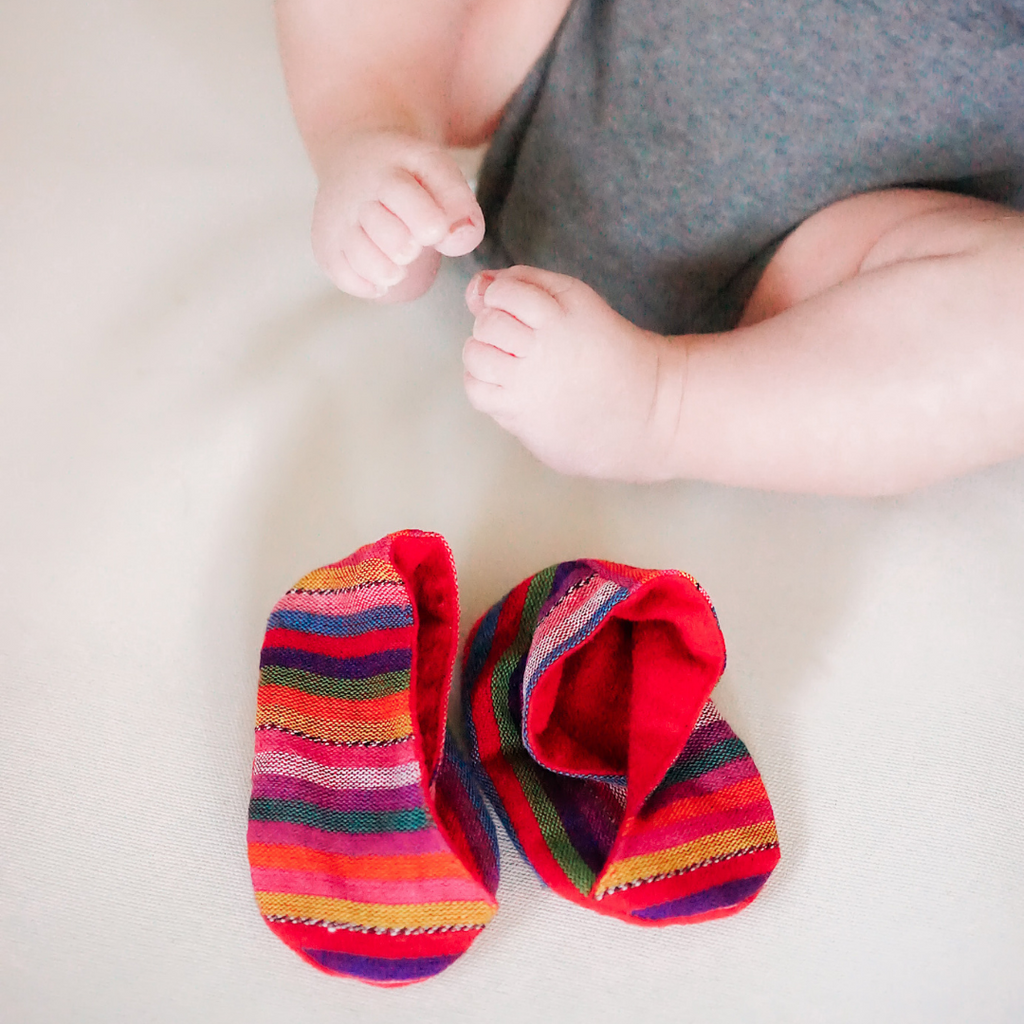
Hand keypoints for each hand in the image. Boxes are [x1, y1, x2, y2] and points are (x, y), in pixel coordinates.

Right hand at [311, 131, 483, 300]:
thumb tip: (457, 240)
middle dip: (410, 248)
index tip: (435, 231)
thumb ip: (458, 202)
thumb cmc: (407, 174)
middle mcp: (355, 195)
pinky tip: (382, 272)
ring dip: (391, 271)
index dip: (429, 224)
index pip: (406, 200)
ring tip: (399, 259)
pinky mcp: (324, 245)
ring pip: (367, 262)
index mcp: (387, 170)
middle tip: (412, 243)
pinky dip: (370, 285)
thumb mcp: (437, 171)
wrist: (355, 160)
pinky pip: (346, 278)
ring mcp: (335, 221)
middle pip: (393, 241)